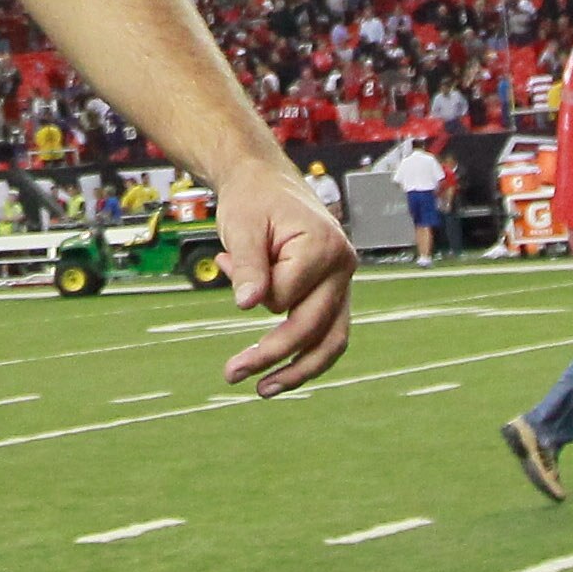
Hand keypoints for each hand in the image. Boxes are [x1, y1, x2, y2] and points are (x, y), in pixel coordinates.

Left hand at [212, 163, 356, 396]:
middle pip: (312, 328)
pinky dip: (304, 355)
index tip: (229, 259)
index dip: (253, 290)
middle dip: (271, 356)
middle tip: (230, 375)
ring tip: (262, 390)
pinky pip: (327, 334)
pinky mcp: (335, 292)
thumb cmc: (252, 200)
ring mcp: (343, 282)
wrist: (265, 181)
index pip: (284, 297)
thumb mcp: (241, 226)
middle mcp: (343, 267)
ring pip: (330, 340)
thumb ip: (247, 265)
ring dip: (298, 371)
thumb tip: (246, 306)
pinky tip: (276, 374)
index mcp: (323, 247)